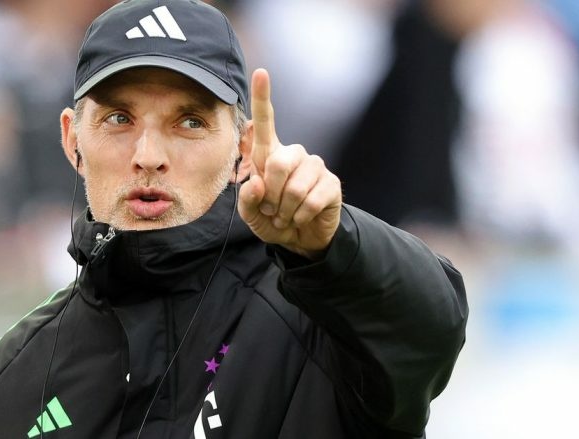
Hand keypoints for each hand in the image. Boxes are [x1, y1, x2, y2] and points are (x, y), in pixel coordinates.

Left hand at [238, 69, 341, 258]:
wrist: (299, 239)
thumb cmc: (271, 219)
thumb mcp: (250, 214)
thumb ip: (246, 199)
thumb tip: (256, 182)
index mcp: (270, 154)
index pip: (265, 122)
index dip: (263, 97)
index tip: (261, 71)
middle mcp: (294, 154)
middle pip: (278, 163)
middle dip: (271, 195)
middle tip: (272, 209)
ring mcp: (315, 167)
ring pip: (294, 187)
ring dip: (285, 209)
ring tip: (286, 214)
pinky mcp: (331, 184)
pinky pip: (310, 200)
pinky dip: (300, 216)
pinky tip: (300, 218)